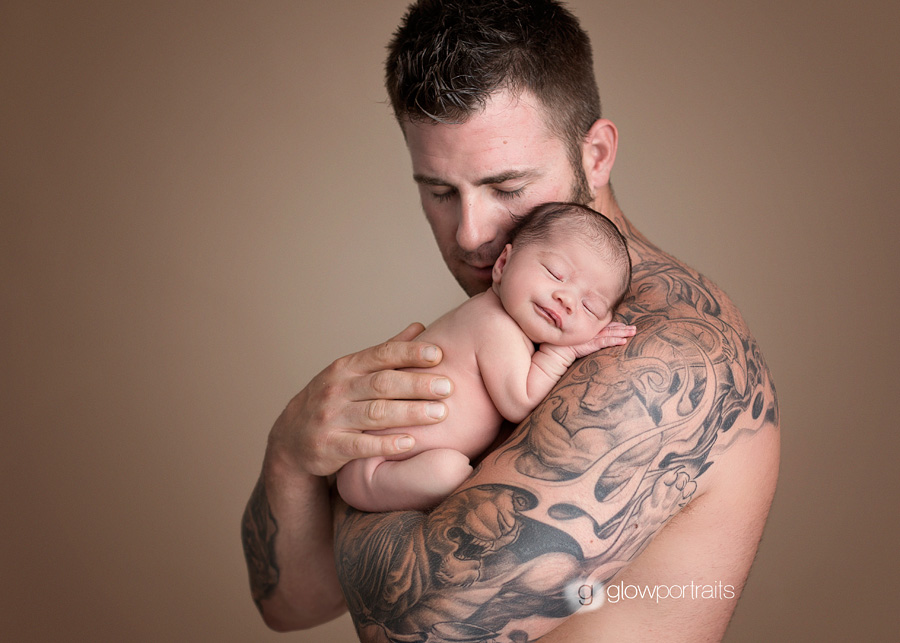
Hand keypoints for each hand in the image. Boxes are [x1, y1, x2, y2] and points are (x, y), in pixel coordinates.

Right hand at [268, 323, 453, 476]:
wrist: (291, 437)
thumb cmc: (334, 399)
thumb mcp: (353, 371)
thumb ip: (386, 352)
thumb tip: (420, 327)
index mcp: (346, 367)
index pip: (381, 354)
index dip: (409, 353)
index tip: (438, 354)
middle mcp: (337, 389)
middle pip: (382, 383)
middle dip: (417, 384)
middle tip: (448, 387)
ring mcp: (332, 418)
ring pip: (375, 414)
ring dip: (409, 413)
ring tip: (440, 414)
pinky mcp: (330, 447)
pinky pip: (360, 446)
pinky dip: (386, 444)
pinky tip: (410, 443)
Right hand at [570, 321, 635, 358]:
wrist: (557, 350)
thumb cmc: (564, 345)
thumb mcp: (577, 339)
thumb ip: (584, 337)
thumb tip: (589, 339)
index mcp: (589, 329)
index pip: (605, 326)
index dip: (616, 325)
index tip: (625, 325)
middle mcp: (592, 331)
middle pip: (611, 328)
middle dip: (623, 328)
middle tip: (634, 328)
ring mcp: (592, 337)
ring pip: (611, 333)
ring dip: (623, 333)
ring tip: (633, 332)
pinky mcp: (591, 344)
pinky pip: (606, 342)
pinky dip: (615, 341)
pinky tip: (623, 341)